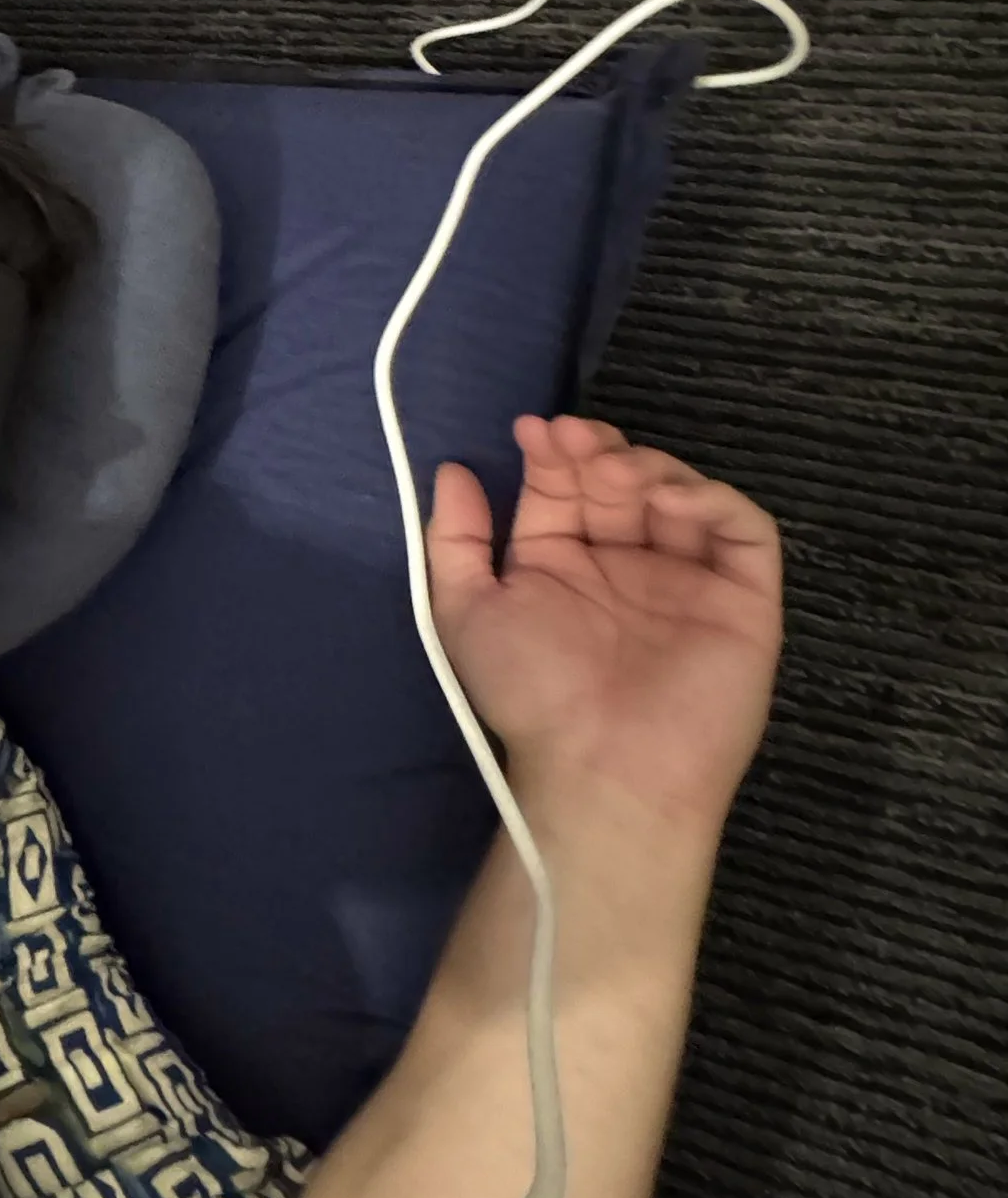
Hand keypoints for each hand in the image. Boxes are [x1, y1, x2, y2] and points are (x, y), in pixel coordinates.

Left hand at [425, 414, 780, 843]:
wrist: (602, 767)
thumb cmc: (532, 695)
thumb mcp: (467, 611)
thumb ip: (456, 540)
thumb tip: (452, 470)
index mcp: (567, 565)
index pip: (568, 486)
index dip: (554, 452)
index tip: (535, 430)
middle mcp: (629, 566)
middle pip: (623, 480)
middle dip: (598, 449)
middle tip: (575, 441)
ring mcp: (690, 580)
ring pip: (682, 494)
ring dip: (649, 466)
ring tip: (615, 472)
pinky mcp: (745, 598)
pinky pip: (744, 530)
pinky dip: (712, 500)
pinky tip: (668, 501)